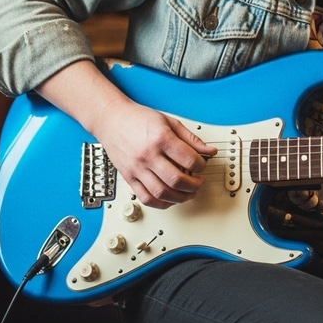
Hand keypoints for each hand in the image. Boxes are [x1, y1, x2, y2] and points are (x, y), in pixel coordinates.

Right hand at [91, 98, 215, 208]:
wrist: (112, 120)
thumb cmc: (139, 119)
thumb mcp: (170, 122)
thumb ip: (191, 138)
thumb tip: (209, 151)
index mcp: (161, 138)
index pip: (189, 160)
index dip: (201, 165)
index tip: (202, 165)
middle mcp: (148, 155)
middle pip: (176, 180)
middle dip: (193, 185)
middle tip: (198, 183)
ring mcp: (137, 168)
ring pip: (161, 193)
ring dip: (180, 198)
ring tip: (188, 193)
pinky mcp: (129, 177)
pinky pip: (145, 198)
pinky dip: (161, 203)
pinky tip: (170, 199)